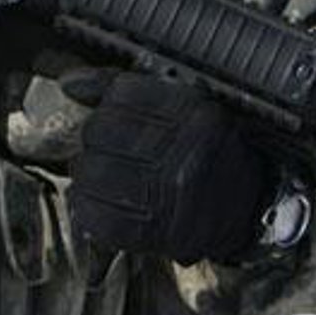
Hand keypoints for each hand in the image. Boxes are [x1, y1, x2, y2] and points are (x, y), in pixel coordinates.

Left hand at [66, 71, 269, 263]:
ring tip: (112, 178)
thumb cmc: (204, 152)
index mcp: (194, 113)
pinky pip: (91, 212)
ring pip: (88, 171)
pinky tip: (108, 202)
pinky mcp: (152, 231)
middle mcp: (184, 152)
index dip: (107, 105)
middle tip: (112, 151)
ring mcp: (170, 194)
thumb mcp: (179, 105)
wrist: (245, 209)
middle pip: (97, 132)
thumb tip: (71, 83)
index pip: (120, 95)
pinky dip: (89, 207)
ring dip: (88, 175)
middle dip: (95, 141)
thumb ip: (120, 88)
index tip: (112, 115)